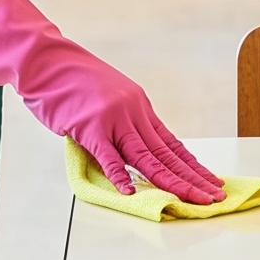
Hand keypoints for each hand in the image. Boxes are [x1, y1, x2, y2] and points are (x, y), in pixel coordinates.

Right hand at [0, 0, 224, 203]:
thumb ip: (121, 123)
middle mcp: (132, 113)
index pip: (172, 143)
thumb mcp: (107, 98)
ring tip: (189, 200)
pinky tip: (131, 191)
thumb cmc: (70, 80)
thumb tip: (131, 150)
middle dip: (192, 178)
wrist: (45, 59)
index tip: (211, 182)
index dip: (193, 165)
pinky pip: (108, 156)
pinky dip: (120, 175)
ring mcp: (112, 119)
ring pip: (147, 157)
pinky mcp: (89, 127)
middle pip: (167, 154)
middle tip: (214, 198)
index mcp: (139, 107)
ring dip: (170, 182)